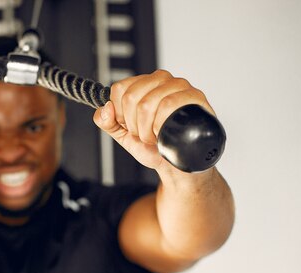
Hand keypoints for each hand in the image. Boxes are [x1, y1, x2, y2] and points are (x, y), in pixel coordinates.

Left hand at [92, 70, 215, 171]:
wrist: (174, 163)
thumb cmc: (152, 145)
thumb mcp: (123, 134)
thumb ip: (107, 121)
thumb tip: (105, 108)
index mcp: (142, 83)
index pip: (120, 89)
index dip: (119, 113)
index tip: (128, 125)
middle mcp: (161, 79)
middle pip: (131, 97)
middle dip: (133, 124)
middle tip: (144, 133)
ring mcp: (179, 86)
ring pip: (148, 102)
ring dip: (147, 128)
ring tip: (155, 135)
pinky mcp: (195, 96)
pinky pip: (169, 104)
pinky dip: (161, 124)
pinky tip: (165, 132)